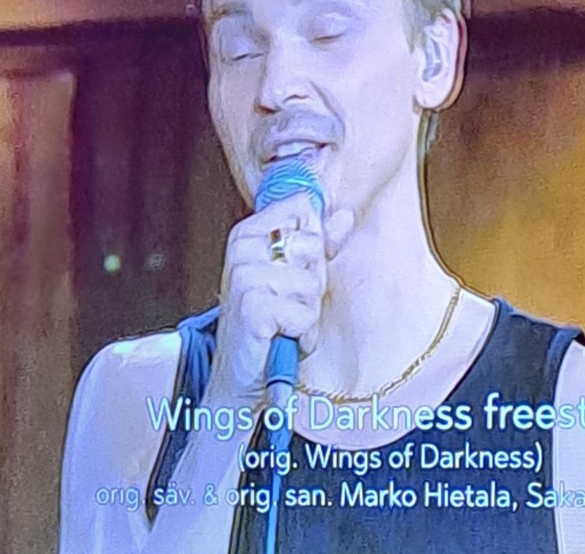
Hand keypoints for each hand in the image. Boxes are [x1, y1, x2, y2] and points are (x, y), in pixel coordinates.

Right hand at [206, 192, 352, 403]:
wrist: (239, 376)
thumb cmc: (270, 323)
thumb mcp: (297, 277)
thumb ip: (321, 242)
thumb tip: (344, 214)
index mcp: (249, 232)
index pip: (302, 206)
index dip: (315, 238)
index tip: (298, 266)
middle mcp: (242, 248)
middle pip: (314, 243)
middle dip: (314, 280)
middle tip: (289, 303)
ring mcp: (244, 276)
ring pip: (313, 281)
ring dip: (309, 311)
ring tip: (286, 322)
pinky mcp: (252, 307)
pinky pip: (305, 312)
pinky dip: (303, 332)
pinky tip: (283, 337)